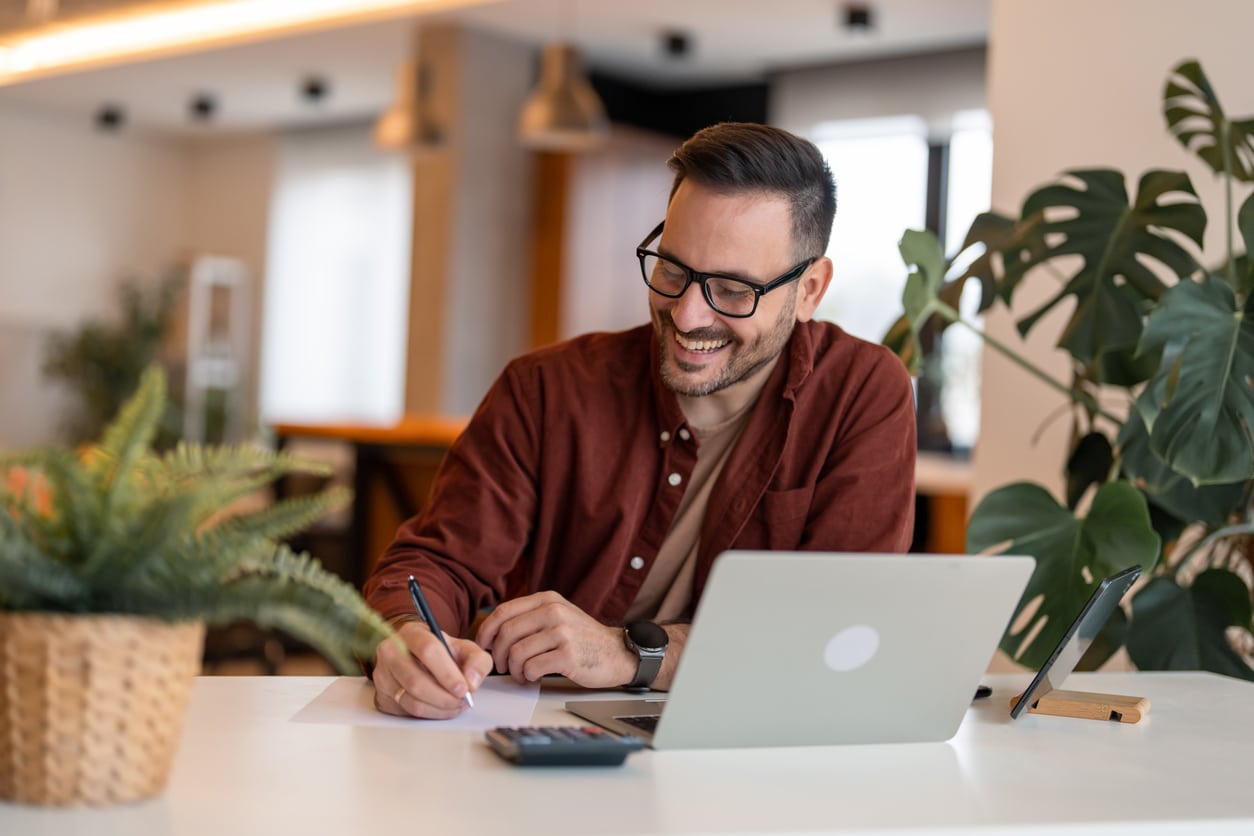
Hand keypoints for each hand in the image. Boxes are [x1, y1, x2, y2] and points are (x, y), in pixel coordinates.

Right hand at [373, 620, 492, 718]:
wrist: (415, 656)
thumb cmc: (441, 652)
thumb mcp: (464, 648)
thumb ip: (477, 661)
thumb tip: (472, 683)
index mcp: (412, 633)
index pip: (427, 651)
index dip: (447, 673)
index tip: (463, 688)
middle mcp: (391, 651)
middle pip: (416, 681)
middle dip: (445, 697)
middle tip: (462, 701)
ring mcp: (383, 675)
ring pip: (412, 700)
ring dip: (440, 708)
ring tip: (456, 705)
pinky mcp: (383, 695)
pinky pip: (408, 711)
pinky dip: (431, 714)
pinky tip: (443, 708)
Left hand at [474, 591, 635, 687]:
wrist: (617, 652)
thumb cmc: (582, 638)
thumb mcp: (558, 616)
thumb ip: (530, 617)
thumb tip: (493, 632)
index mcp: (547, 600)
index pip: (503, 612)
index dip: (486, 631)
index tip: (483, 646)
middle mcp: (553, 612)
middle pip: (507, 634)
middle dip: (498, 655)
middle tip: (503, 667)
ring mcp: (562, 633)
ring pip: (517, 653)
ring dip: (514, 670)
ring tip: (522, 674)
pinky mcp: (568, 655)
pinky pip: (532, 668)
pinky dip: (528, 676)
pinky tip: (534, 677)